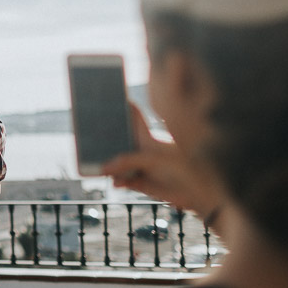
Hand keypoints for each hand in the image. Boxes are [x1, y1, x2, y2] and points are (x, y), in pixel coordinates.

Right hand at [101, 104, 224, 220]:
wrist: (197, 194)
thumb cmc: (182, 169)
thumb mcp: (155, 158)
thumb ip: (129, 161)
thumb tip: (105, 168)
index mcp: (148, 137)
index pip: (133, 117)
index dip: (123, 106)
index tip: (110, 94)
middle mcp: (141, 150)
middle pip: (119, 140)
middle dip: (106, 137)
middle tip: (89, 130)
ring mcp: (138, 166)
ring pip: (116, 162)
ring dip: (107, 163)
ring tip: (96, 163)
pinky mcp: (138, 183)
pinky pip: (120, 180)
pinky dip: (116, 181)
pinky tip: (115, 183)